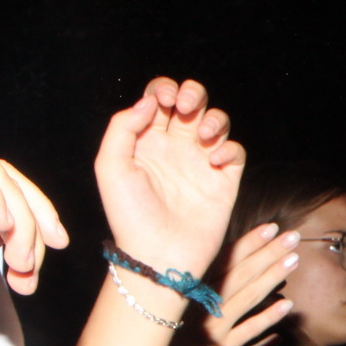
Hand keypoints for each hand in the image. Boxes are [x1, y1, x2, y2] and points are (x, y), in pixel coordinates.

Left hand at [95, 78, 244, 278]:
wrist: (158, 255)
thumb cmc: (129, 216)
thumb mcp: (110, 167)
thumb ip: (122, 126)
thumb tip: (150, 101)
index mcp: (146, 141)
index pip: (159, 99)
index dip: (164, 90)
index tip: (164, 100)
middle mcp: (175, 148)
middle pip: (192, 102)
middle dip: (193, 94)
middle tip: (185, 107)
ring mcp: (201, 163)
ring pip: (217, 121)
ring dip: (214, 118)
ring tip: (203, 137)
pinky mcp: (224, 181)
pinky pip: (235, 151)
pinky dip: (229, 149)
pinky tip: (214, 162)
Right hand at [163, 222, 299, 345]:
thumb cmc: (146, 333)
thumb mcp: (161, 303)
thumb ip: (183, 283)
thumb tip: (199, 259)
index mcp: (187, 288)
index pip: (224, 259)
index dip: (249, 242)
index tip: (271, 226)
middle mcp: (201, 304)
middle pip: (241, 273)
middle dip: (268, 253)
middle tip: (292, 236)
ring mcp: (212, 328)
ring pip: (248, 297)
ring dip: (272, 277)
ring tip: (293, 260)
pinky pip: (248, 332)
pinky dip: (267, 319)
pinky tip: (286, 305)